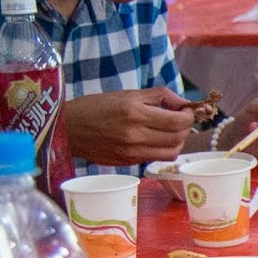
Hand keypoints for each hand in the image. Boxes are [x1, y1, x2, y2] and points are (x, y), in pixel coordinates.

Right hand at [65, 88, 194, 165]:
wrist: (68, 128)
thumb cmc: (97, 107)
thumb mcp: (128, 94)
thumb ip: (159, 96)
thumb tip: (183, 103)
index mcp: (135, 113)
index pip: (177, 121)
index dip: (189, 116)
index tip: (186, 111)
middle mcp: (134, 134)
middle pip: (178, 138)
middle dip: (185, 128)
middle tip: (181, 120)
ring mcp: (131, 151)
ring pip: (171, 152)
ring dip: (178, 142)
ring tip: (171, 132)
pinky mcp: (127, 162)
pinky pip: (156, 158)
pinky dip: (163, 149)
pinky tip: (157, 140)